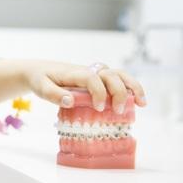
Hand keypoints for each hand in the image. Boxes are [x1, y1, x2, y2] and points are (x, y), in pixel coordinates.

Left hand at [22, 60, 146, 112]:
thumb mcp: (41, 87)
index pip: (92, 78)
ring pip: (119, 75)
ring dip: (133, 87)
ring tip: (142, 103)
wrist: (39, 70)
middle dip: (119, 91)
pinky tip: (138, 103)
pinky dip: (131, 89)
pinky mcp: (99, 80)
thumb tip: (70, 101)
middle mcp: (88, 71)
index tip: (99, 108)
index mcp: (74, 73)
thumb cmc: (41, 79)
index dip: (99, 92)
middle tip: (118, 111)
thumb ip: (53, 94)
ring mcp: (95, 74)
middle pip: (110, 74)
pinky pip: (118, 81)